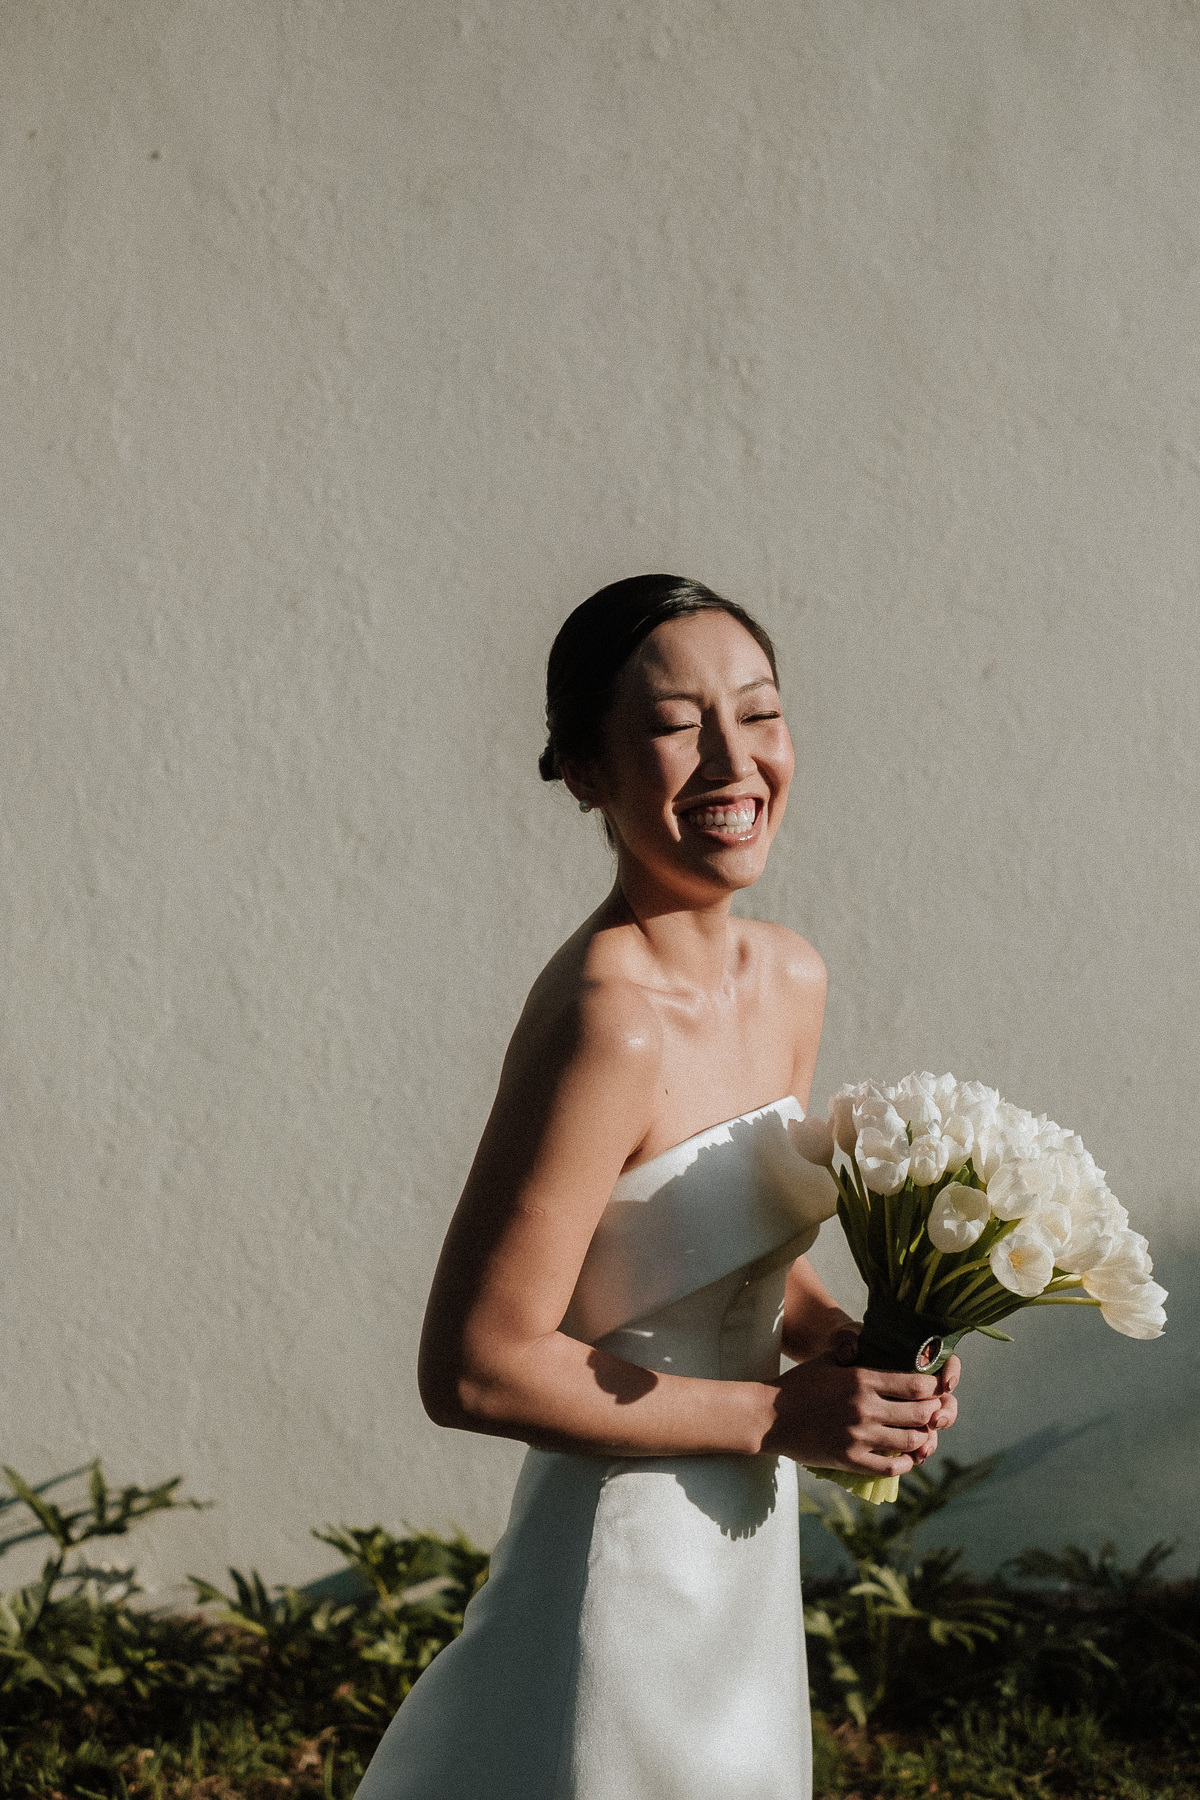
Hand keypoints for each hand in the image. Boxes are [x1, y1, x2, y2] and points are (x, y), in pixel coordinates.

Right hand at [763, 1353, 942, 1477]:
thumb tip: (884, 1352)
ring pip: (910, 1442)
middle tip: (934, 1414)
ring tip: (921, 1435)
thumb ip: (859, 1358)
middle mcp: (865, 1407)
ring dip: (922, 1439)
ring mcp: (858, 1435)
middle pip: (919, 1414)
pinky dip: (904, 1463)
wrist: (769, 1416)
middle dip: (932, 1414)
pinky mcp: (850, 1459)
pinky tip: (905, 1457)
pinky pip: (891, 1467)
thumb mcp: (830, 1361)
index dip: (933, 1388)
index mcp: (862, 1379)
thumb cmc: (800, 1384)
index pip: (916, 1384)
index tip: (935, 1390)